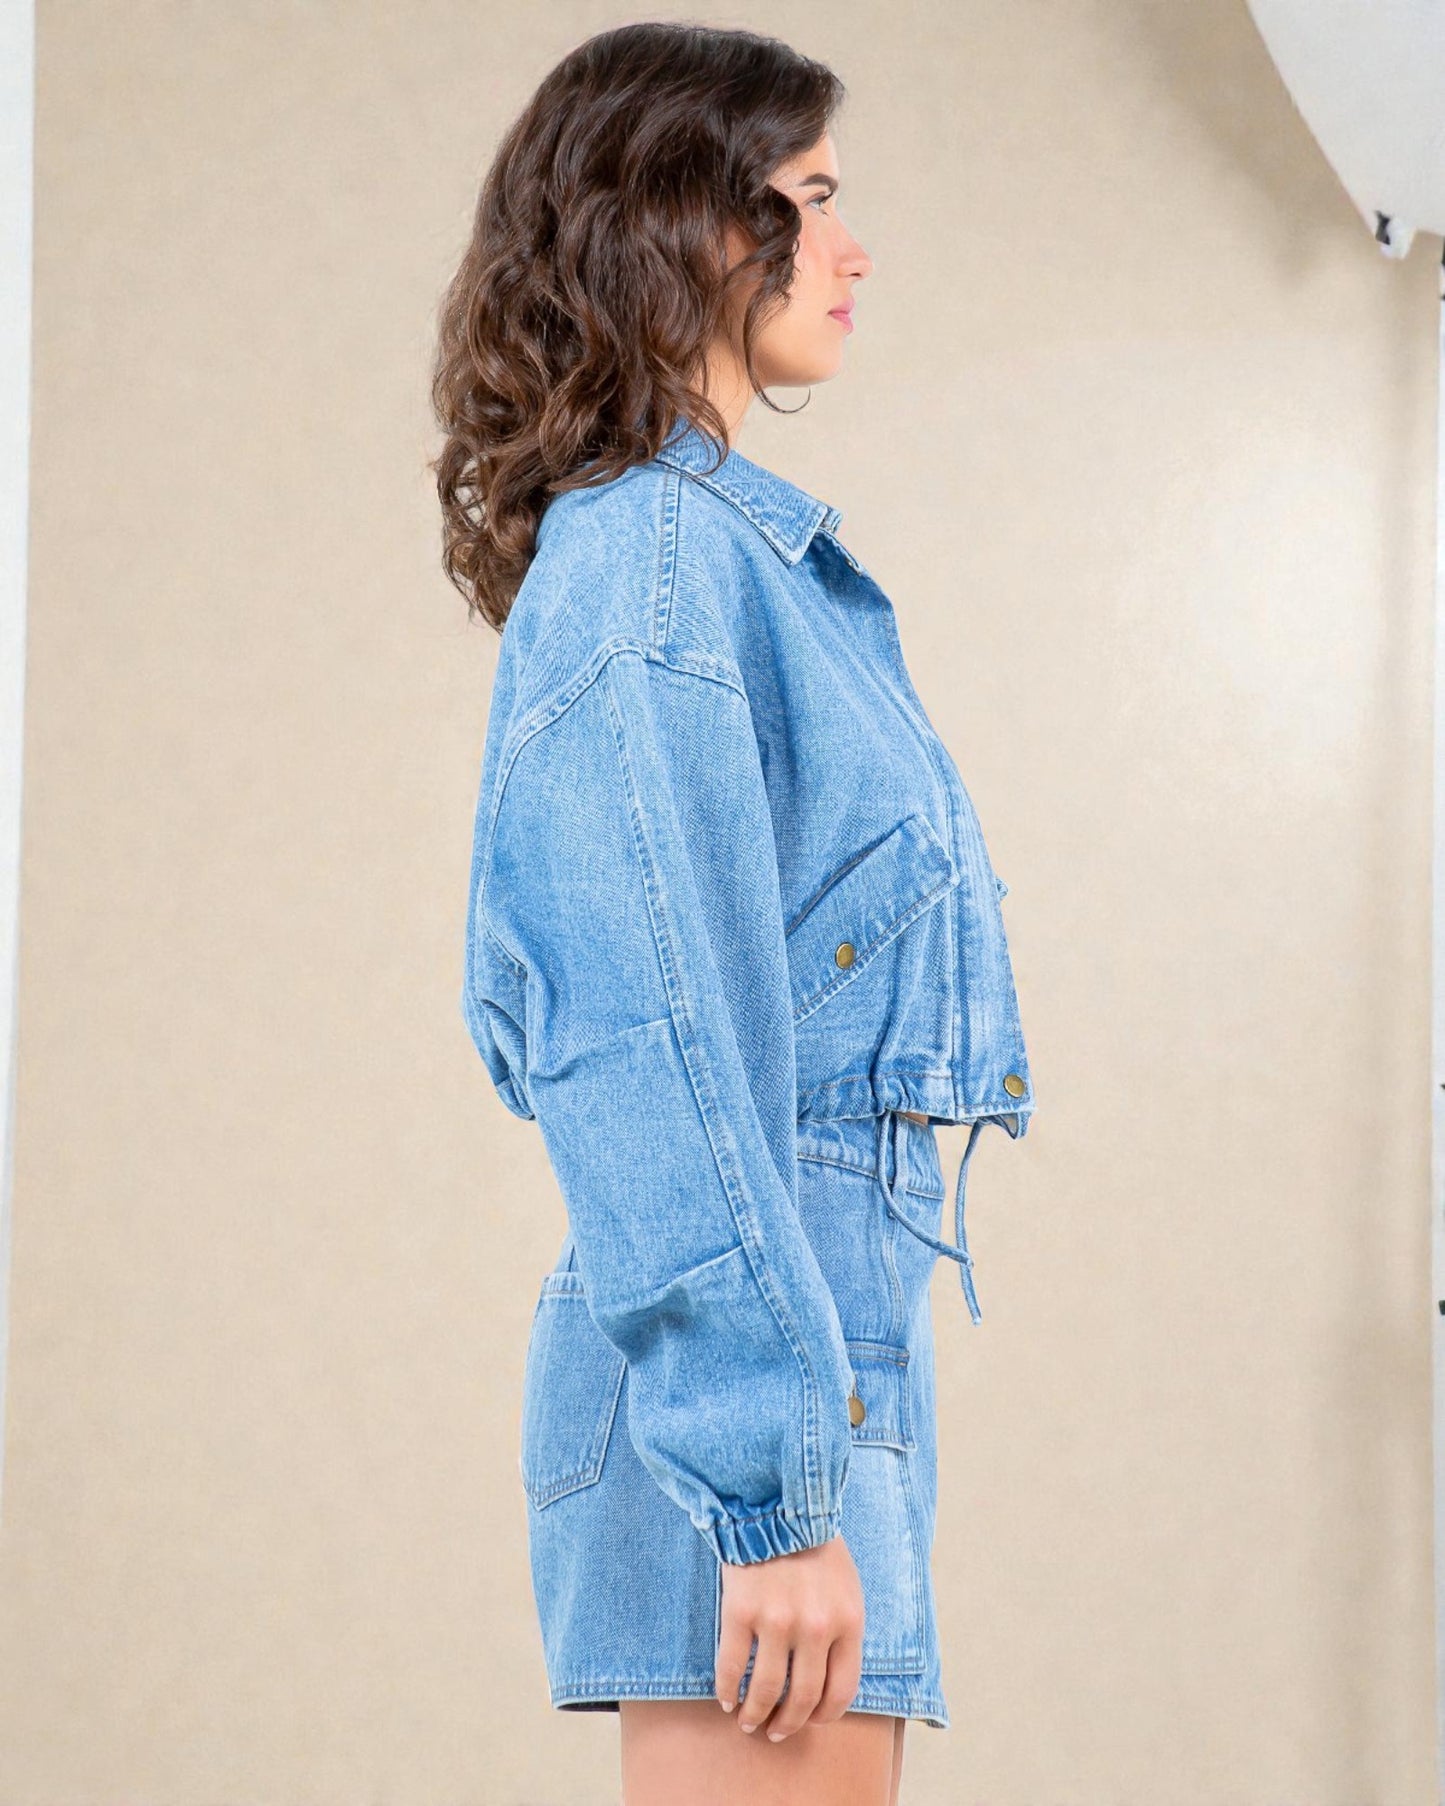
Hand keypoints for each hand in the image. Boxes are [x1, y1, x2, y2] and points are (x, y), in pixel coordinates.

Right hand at [715, 1533, 864, 1739]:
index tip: (810, 1721)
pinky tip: (726, 1699)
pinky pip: (732, 1667)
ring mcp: (777, 1621)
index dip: (823, 1715)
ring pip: (766, 1690)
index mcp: (847, 1621)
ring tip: (748, 1722)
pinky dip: (727, 1691)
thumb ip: (842, 1631)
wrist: (776, 1504)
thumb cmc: (814, 1546)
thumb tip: (827, 1682)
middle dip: (788, 1723)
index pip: (841, 1690)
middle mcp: (815, 1627)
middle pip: (803, 1698)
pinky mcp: (741, 1612)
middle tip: (775, 1731)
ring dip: (756, 1715)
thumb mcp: (846, 1587)